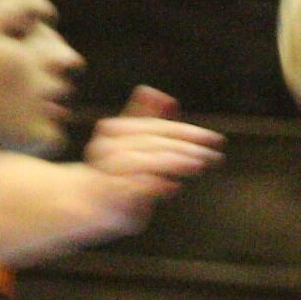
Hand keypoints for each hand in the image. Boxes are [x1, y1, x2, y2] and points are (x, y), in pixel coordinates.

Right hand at [79, 88, 223, 234]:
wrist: (85, 201)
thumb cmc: (113, 168)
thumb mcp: (130, 141)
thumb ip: (146, 118)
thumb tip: (166, 98)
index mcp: (114, 131)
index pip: (156, 127)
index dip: (187, 131)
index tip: (215, 138)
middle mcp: (107, 149)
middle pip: (152, 143)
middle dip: (185, 148)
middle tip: (213, 155)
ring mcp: (106, 173)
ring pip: (142, 163)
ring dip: (172, 163)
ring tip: (198, 165)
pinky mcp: (108, 200)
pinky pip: (131, 190)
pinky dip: (152, 186)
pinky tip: (173, 186)